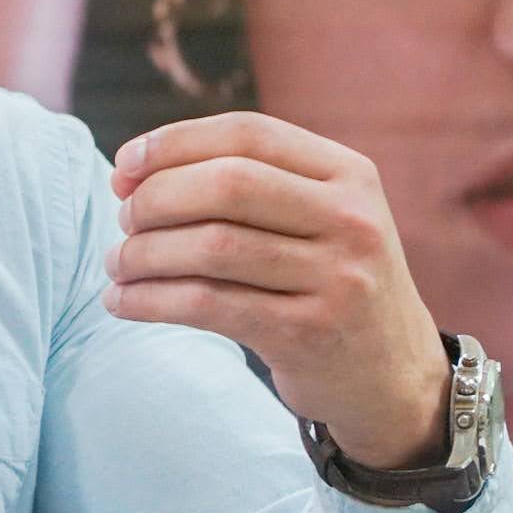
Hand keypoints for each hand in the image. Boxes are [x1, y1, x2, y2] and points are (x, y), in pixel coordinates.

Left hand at [107, 114, 451, 467]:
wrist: (394, 377)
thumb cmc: (331, 284)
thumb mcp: (322, 219)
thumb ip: (252, 183)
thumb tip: (134, 170)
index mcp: (350, 174)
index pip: (248, 134)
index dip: (175, 142)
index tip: (123, 165)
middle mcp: (350, 220)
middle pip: (227, 184)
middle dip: (156, 198)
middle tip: (124, 221)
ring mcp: (335, 278)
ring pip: (212, 247)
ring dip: (144, 253)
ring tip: (118, 264)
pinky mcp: (307, 334)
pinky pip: (208, 305)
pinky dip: (151, 300)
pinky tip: (122, 301)